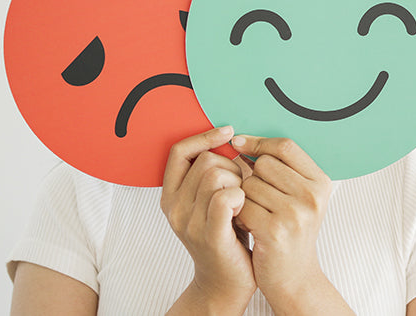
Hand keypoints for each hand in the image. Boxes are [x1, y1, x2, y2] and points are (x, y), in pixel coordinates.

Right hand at [161, 127, 254, 313]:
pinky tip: (245, 207)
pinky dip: (240, 195)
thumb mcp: (212, 201)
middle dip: (231, 165)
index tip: (228, 132)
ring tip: (244, 200)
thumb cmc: (227, 236)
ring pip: (216, 175)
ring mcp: (189, 223)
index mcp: (170, 196)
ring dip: (239, 181)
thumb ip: (213, 174)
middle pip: (204, 160)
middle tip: (243, 186)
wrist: (226, 283)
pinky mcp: (210, 236)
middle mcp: (174, 208)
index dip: (204, 137)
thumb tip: (233, 138)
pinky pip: (224, 197)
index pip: (179, 152)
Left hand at [232, 135, 333, 305]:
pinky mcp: (274, 230)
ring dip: (244, 198)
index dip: (259, 143)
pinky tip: (250, 226)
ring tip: (256, 215)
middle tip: (259, 199)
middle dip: (252, 177)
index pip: (285, 146)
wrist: (293, 277)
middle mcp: (312, 196)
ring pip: (249, 184)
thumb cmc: (291, 232)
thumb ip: (281, 168)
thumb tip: (241, 141)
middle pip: (264, 163)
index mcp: (320, 182)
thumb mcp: (298, 197)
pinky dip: (239, 215)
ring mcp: (295, 213)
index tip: (239, 145)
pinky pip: (241, 206)